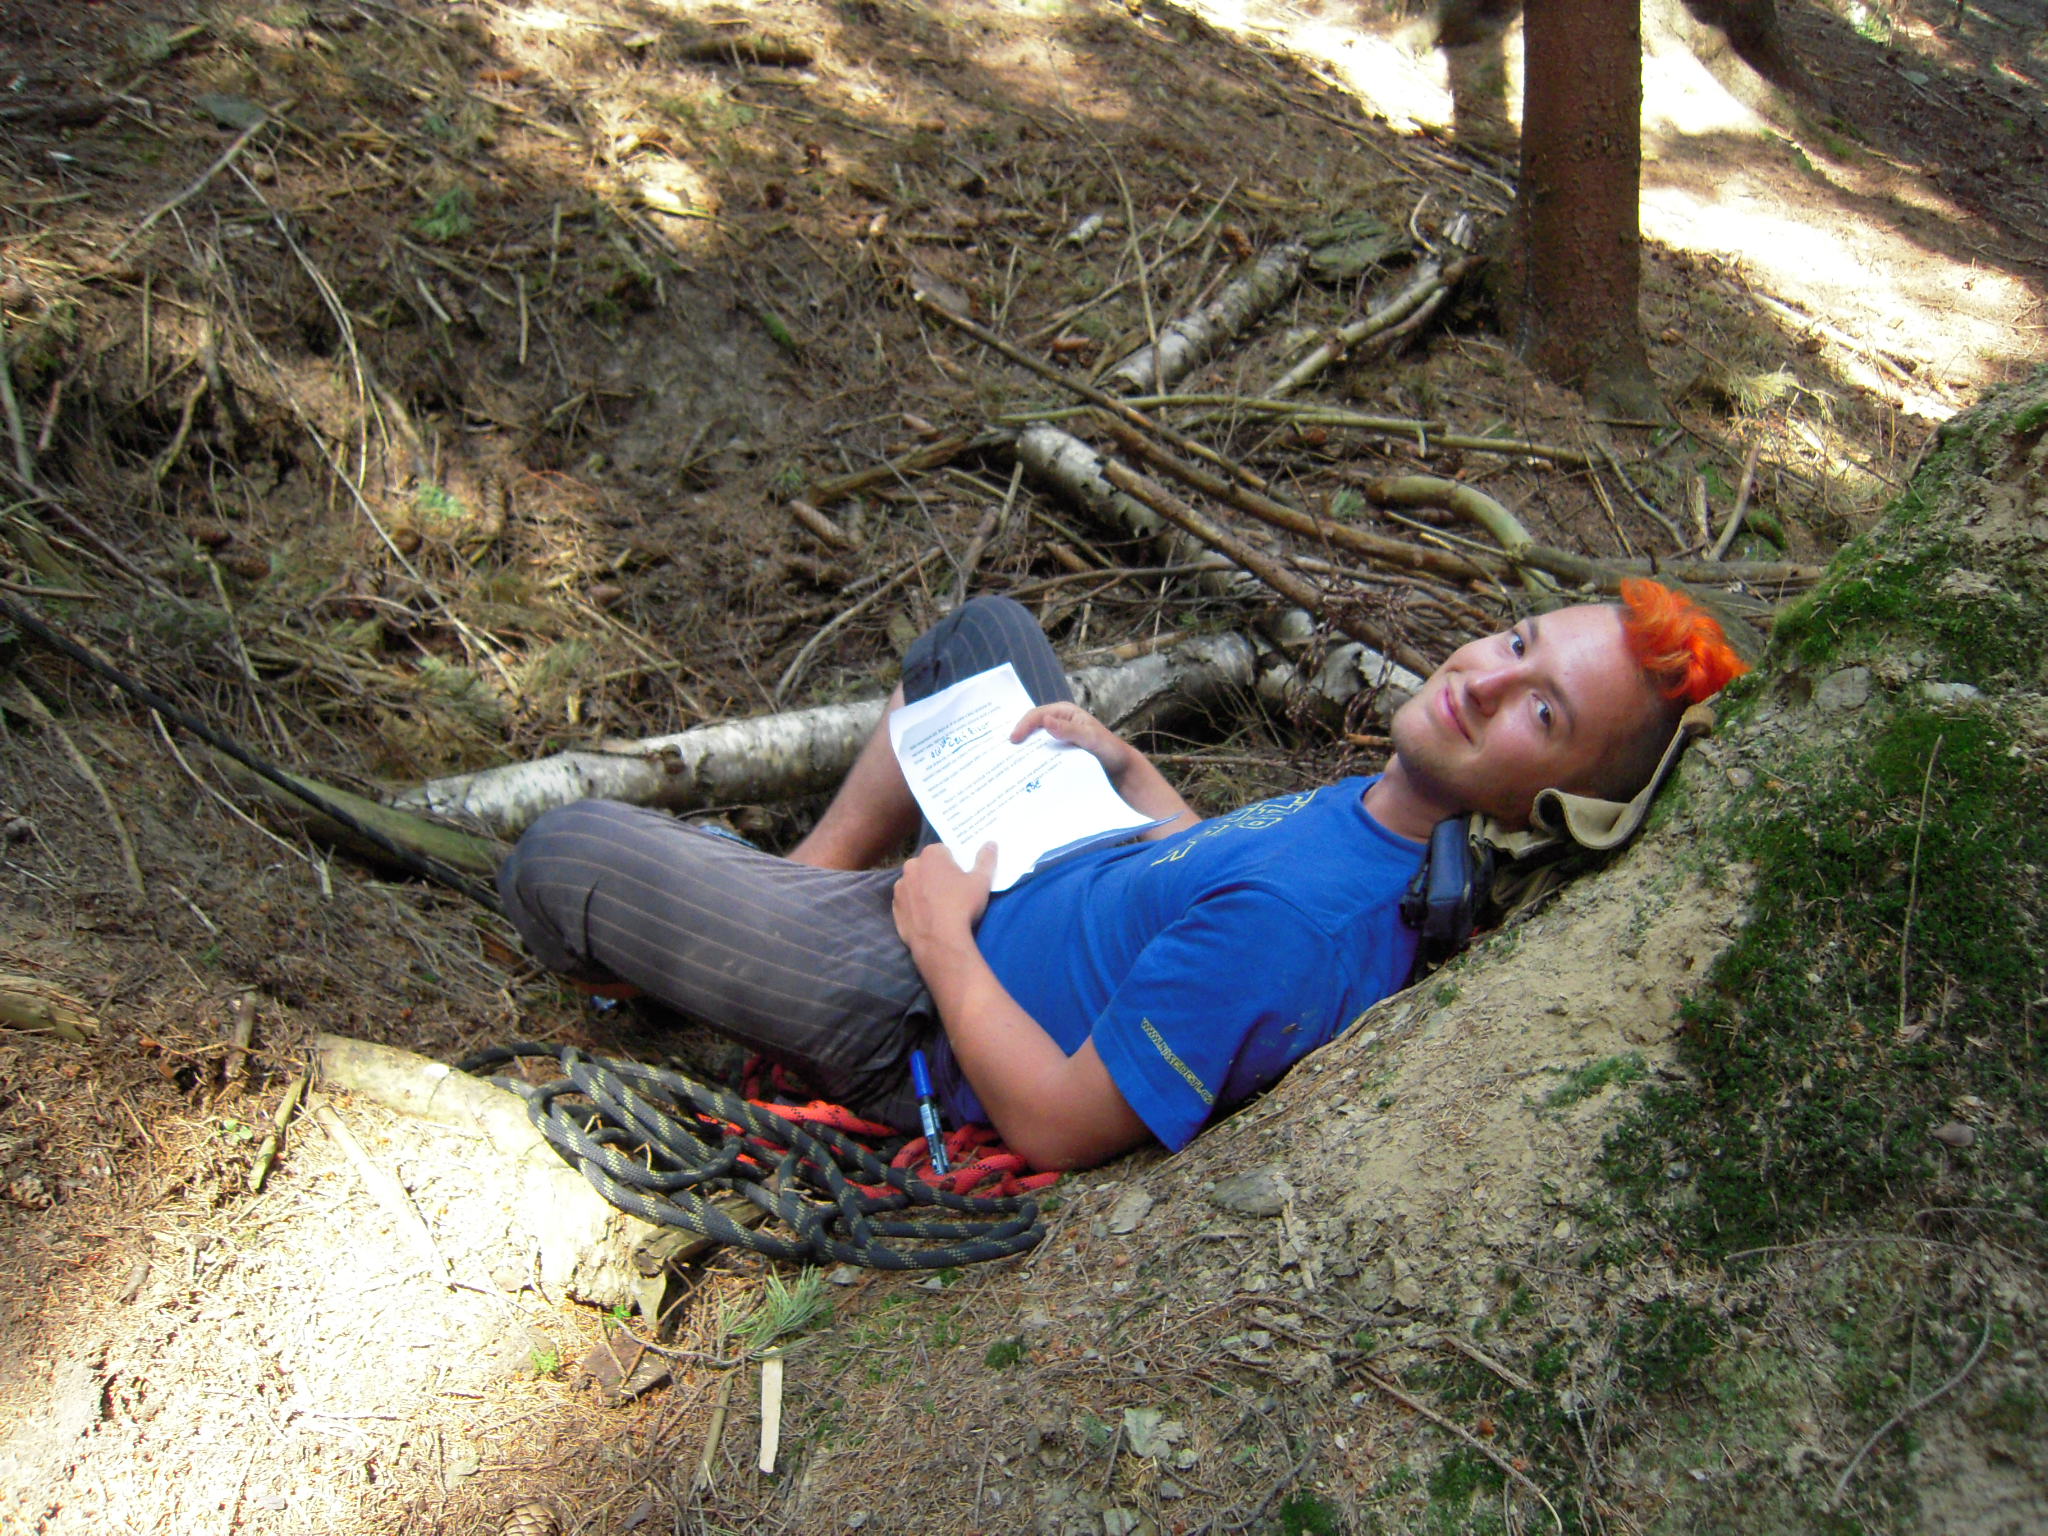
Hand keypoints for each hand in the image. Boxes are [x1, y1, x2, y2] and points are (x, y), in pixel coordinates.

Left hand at [892, 841, 996, 953]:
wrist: (940, 941)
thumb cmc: (962, 905)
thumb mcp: (982, 881)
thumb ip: (986, 859)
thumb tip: (991, 843)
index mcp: (931, 855)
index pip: (944, 851)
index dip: (955, 864)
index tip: (962, 878)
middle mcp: (910, 867)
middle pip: (927, 866)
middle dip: (937, 875)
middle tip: (953, 892)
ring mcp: (900, 888)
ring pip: (915, 884)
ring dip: (924, 890)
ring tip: (940, 908)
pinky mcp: (895, 909)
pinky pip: (908, 903)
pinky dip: (915, 907)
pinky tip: (928, 918)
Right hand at [1012, 701, 1136, 783]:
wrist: (1120, 767)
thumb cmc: (1108, 748)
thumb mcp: (1090, 738)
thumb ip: (1069, 730)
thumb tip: (1046, 720)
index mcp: (1064, 712)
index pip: (1037, 715)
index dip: (1023, 726)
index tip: (1013, 741)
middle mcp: (1059, 722)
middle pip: (1033, 727)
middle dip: (1019, 737)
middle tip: (1003, 752)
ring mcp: (1059, 737)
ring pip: (1036, 741)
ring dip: (1025, 750)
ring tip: (1009, 763)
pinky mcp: (1060, 751)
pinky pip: (1043, 753)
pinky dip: (1034, 759)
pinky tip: (1026, 770)